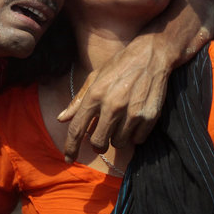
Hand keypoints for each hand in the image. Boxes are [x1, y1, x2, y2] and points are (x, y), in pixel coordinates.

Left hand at [58, 40, 171, 161]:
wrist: (151, 55)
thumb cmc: (119, 66)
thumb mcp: (95, 78)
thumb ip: (78, 101)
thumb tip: (61, 119)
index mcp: (95, 95)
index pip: (77, 129)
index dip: (70, 148)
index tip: (68, 159)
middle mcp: (112, 106)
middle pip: (98, 143)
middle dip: (97, 144)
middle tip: (101, 136)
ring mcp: (132, 112)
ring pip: (118, 143)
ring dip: (117, 138)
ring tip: (121, 122)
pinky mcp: (149, 116)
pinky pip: (137, 140)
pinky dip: (134, 134)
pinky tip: (135, 120)